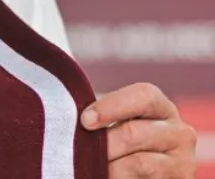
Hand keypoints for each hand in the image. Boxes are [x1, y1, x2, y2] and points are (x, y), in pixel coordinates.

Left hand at [81, 82, 196, 177]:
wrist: (137, 172)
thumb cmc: (118, 141)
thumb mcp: (116, 122)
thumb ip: (103, 116)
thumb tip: (83, 118)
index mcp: (162, 107)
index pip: (144, 96)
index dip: (111, 106)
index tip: (85, 121)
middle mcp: (179, 133)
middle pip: (134, 133)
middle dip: (104, 144)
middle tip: (83, 151)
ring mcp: (182, 163)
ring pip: (139, 164)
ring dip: (111, 167)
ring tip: (95, 167)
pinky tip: (109, 177)